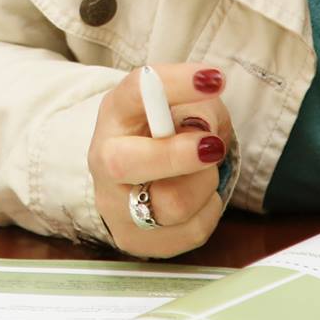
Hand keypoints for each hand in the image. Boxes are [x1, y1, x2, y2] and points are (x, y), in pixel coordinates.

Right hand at [89, 65, 235, 256]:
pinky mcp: (135, 241)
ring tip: (203, 171)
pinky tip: (198, 196)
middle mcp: (105, 160)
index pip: (136, 92)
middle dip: (177, 155)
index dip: (176, 84)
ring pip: (171, 203)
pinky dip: (207, 209)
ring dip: (204, 183)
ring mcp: (116, 206)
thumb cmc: (163, 135)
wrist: (134, 180)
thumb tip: (207, 130)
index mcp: (115, 115)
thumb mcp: (179, 108)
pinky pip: (190, 231)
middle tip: (212, 145)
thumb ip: (199, 109)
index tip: (214, 79)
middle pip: (128, 162)